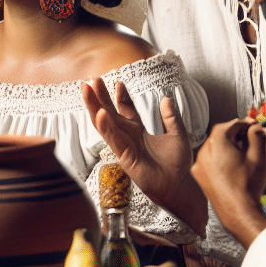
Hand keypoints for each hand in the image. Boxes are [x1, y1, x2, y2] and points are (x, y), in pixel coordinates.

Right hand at [82, 79, 207, 234]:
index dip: (120, 95)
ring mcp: (123, 145)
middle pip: (108, 112)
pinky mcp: (123, 155)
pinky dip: (105, 126)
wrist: (179, 185)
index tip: (118, 82)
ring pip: (104, 123)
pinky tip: (101, 114)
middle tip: (90, 81)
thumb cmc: (177, 164)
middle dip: (98, 97)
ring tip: (86, 91)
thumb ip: (171, 118)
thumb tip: (166, 99)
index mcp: (138, 130)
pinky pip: (112, 139)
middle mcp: (127, 136)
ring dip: (94, 106)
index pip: (125, 109)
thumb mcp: (178, 134)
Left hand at [192, 119, 265, 248]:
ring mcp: (199, 163)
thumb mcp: (258, 157)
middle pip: (219, 135)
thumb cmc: (247, 186)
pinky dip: (218, 157)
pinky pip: (208, 159)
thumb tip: (255, 127)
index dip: (242, 124)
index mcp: (218, 144)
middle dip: (234, 134)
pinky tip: (231, 163)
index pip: (228, 125)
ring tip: (241, 152)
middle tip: (248, 136)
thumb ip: (257, 137)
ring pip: (212, 147)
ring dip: (226, 145)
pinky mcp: (199, 174)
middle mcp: (204, 151)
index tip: (251, 125)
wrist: (237, 210)